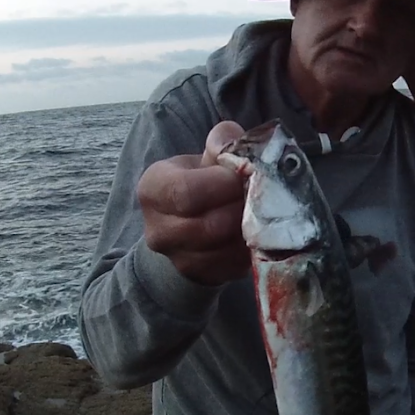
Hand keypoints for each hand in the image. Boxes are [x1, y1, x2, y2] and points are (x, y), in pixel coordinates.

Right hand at [137, 121, 249, 285]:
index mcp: (152, 189)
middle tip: (262, 195)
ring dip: (251, 230)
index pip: (185, 192)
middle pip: (209, 225)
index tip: (243, 175)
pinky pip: (235, 266)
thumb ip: (221, 144)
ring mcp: (178, 259)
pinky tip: (258, 232)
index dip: (222, 184)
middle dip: (242, 209)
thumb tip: (231, 137)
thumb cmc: (202, 182)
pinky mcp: (202, 277)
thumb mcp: (206, 158)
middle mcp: (158, 230)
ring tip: (262, 212)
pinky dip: (253, 248)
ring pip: (224, 249)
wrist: (191, 223)